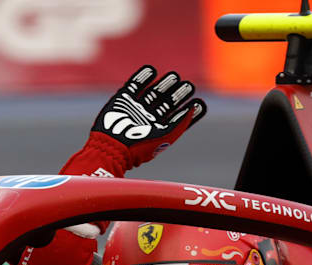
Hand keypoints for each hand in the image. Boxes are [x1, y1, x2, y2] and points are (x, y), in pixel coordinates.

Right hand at [86, 66, 204, 170]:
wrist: (111, 146)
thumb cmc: (139, 146)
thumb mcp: (165, 136)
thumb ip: (181, 122)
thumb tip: (194, 107)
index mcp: (159, 130)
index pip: (178, 117)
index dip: (190, 109)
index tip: (199, 101)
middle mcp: (148, 118)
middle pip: (167, 102)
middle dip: (177, 94)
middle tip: (188, 85)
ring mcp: (135, 108)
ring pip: (153, 92)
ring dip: (164, 84)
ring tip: (174, 76)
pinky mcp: (122, 100)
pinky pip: (134, 85)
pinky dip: (142, 77)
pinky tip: (151, 70)